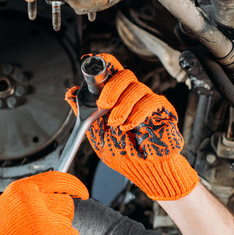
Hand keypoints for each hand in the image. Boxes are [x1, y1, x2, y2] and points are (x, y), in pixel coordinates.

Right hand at [0, 171, 88, 234]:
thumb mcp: (8, 208)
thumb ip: (30, 201)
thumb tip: (54, 200)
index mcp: (21, 188)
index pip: (56, 178)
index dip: (74, 185)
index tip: (82, 192)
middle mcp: (33, 198)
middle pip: (66, 203)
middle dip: (62, 218)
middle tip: (50, 231)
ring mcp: (42, 216)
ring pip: (68, 221)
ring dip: (60, 234)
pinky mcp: (51, 234)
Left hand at [65, 53, 197, 200]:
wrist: (144, 171)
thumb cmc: (125, 155)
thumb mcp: (97, 137)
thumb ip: (85, 116)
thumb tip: (70, 94)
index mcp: (116, 98)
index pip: (112, 71)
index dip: (103, 63)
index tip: (91, 63)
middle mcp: (132, 96)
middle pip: (124, 74)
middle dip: (111, 87)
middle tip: (103, 105)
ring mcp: (147, 102)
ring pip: (137, 87)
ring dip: (123, 106)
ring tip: (116, 124)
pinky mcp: (163, 110)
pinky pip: (152, 101)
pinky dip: (138, 113)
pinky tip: (130, 126)